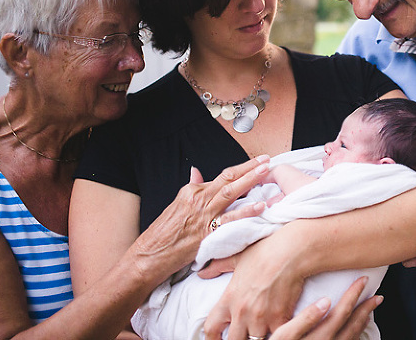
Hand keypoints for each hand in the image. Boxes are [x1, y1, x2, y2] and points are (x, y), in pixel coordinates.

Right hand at [131, 156, 270, 277]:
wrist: (149, 256)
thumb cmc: (162, 234)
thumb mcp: (176, 205)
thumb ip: (191, 189)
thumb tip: (197, 173)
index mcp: (192, 191)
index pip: (222, 176)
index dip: (241, 168)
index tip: (255, 162)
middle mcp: (198, 199)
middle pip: (229, 179)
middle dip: (250, 168)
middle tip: (266, 159)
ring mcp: (203, 215)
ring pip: (231, 193)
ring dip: (250, 181)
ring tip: (266, 172)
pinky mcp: (207, 232)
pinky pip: (231, 220)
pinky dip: (246, 212)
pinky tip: (260, 206)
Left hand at [200, 232, 305, 339]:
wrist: (289, 252)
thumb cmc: (264, 252)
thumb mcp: (237, 257)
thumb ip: (218, 266)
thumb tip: (201, 272)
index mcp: (229, 298)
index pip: (211, 328)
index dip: (212, 338)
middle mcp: (241, 312)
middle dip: (240, 338)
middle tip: (246, 333)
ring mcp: (260, 318)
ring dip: (260, 335)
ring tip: (265, 329)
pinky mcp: (279, 319)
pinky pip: (277, 335)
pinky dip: (279, 332)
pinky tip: (282, 326)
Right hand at [271, 277, 382, 339]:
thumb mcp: (282, 336)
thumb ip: (303, 319)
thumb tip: (325, 301)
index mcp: (318, 338)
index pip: (341, 313)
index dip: (353, 296)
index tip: (362, 281)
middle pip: (352, 326)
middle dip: (366, 310)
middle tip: (377, 296)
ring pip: (352, 338)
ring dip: (363, 323)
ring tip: (370, 310)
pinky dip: (356, 335)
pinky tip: (356, 329)